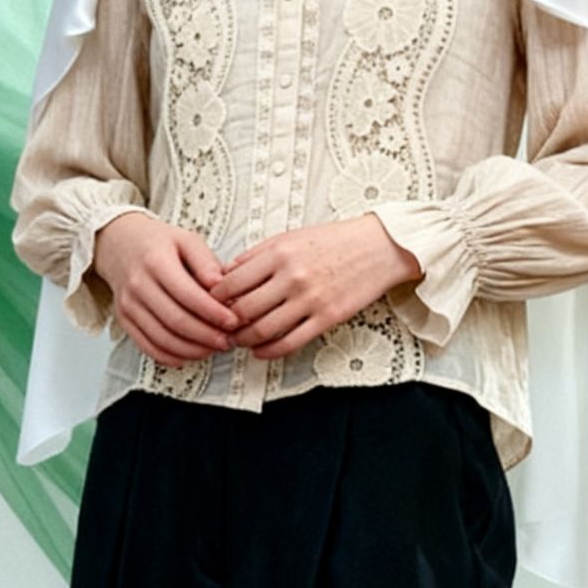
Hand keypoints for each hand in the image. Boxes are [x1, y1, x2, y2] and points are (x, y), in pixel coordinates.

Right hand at [93, 212, 241, 368]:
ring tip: (214, 348)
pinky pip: (147, 346)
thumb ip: (206, 262)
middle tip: (228, 340)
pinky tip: (190, 355)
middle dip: (206, 336)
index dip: (213, 312)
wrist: (119, 244)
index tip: (234, 321)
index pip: (187, 294)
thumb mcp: (186, 239)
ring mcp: (128, 305)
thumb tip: (221, 286)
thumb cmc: (158, 242)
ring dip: (192, 349)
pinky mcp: (124, 320)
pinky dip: (171, 356)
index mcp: (156, 261)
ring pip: (162, 338)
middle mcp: (138, 285)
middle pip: (175, 320)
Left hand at [207, 212, 422, 359]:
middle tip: (219, 327)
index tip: (208, 304)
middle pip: (243, 310)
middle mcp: (292, 276)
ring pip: (262, 330)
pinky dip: (268, 352)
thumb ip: (257, 254)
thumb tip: (226, 273)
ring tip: (237, 340)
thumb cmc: (335, 240)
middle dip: (225, 323)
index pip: (231, 282)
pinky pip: (290, 342)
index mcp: (279, 253)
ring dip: (243, 340)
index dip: (213, 298)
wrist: (379, 247)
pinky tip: (260, 351)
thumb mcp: (291, 236)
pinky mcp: (327, 317)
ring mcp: (310, 299)